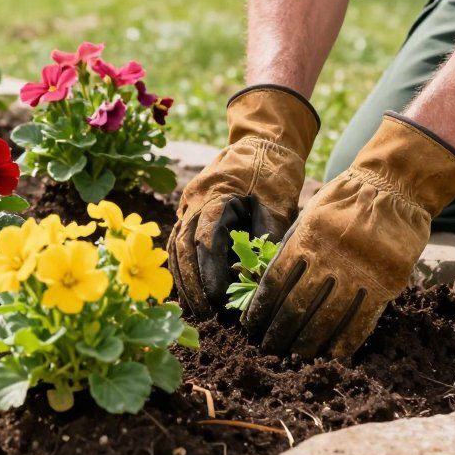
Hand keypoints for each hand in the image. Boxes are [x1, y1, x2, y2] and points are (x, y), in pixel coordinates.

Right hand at [169, 85, 319, 316]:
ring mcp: (189, 203)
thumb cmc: (273, 172)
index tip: (217, 298)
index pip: (206, 239)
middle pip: (183, 245)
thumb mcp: (278, 203)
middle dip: (192, 282)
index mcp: (216, 194)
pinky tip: (192, 288)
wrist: (262, 142)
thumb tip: (261, 278)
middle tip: (204, 312)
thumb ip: (268, 237)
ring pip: (176, 245)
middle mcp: (195, 199)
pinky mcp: (191, 209)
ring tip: (196, 308)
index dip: (209, 271)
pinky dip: (184, 265)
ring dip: (184, 277)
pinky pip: (180, 240)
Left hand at [243, 112, 454, 358]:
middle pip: (297, 306)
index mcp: (307, 239)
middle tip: (267, 349)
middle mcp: (331, 258)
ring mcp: (359, 273)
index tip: (251, 325)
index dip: (261, 308)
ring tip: (294, 357)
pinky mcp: (384, 284)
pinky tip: (329, 355)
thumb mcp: (309, 216)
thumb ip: (291, 248)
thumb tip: (266, 283)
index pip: (276, 281)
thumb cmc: (343, 202)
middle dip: (279, 332)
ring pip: (327, 319)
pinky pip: (360, 321)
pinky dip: (343, 342)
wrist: (392, 190)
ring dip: (307, 343)